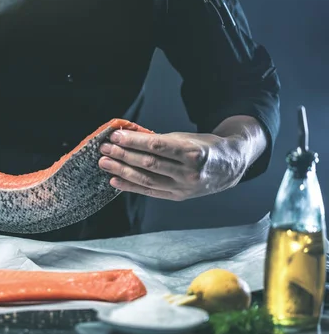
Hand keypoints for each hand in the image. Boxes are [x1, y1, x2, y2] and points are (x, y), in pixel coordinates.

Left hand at [98, 130, 247, 200]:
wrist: (229, 167)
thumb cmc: (203, 147)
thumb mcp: (186, 137)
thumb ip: (159, 140)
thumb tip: (127, 137)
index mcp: (193, 152)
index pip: (157, 147)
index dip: (133, 141)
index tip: (116, 136)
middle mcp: (189, 173)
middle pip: (149, 164)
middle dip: (123, 155)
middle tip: (104, 149)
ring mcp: (184, 188)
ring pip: (147, 179)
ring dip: (122, 171)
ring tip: (104, 163)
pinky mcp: (178, 197)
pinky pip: (150, 192)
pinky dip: (131, 186)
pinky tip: (115, 180)